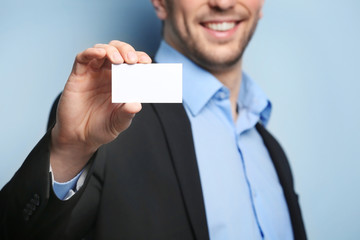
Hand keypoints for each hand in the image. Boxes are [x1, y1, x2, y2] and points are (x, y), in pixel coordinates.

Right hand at [50, 40, 151, 181]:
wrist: (79, 138)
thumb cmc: (100, 128)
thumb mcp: (118, 123)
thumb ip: (127, 114)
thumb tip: (136, 104)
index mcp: (122, 82)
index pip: (132, 63)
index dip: (139, 58)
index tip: (146, 61)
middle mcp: (108, 75)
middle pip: (118, 51)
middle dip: (127, 50)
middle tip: (132, 59)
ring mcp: (93, 73)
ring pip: (102, 49)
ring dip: (112, 50)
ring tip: (119, 60)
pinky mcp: (78, 75)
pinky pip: (83, 58)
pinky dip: (92, 52)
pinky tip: (101, 53)